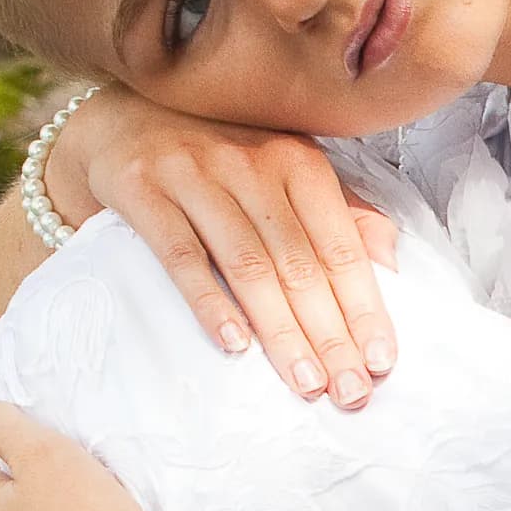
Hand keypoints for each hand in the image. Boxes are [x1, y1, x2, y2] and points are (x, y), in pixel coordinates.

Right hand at [49, 89, 403, 408]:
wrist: (120, 120)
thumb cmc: (220, 161)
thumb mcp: (284, 172)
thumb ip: (339, 212)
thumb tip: (390, 260)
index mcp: (298, 162)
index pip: (340, 247)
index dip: (363, 307)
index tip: (380, 362)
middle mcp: (251, 164)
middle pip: (299, 263)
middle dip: (329, 335)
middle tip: (349, 390)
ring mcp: (194, 175)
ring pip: (248, 266)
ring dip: (280, 331)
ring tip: (305, 382)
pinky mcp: (143, 190)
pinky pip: (181, 256)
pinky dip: (210, 303)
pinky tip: (234, 345)